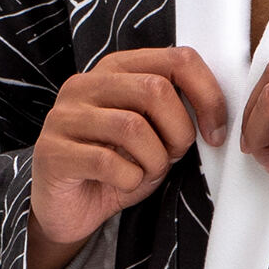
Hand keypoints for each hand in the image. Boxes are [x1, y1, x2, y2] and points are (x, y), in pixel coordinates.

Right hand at [28, 47, 227, 268]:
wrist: (68, 209)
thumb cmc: (114, 169)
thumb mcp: (155, 138)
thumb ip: (175, 116)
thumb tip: (214, 115)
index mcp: (116, 70)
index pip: (176, 59)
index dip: (207, 95)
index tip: (216, 131)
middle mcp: (86, 84)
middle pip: (155, 89)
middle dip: (178, 132)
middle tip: (173, 157)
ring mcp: (65, 116)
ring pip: (132, 127)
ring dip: (154, 161)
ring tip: (145, 172)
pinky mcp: (52, 151)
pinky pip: (107, 162)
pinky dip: (129, 180)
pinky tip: (123, 184)